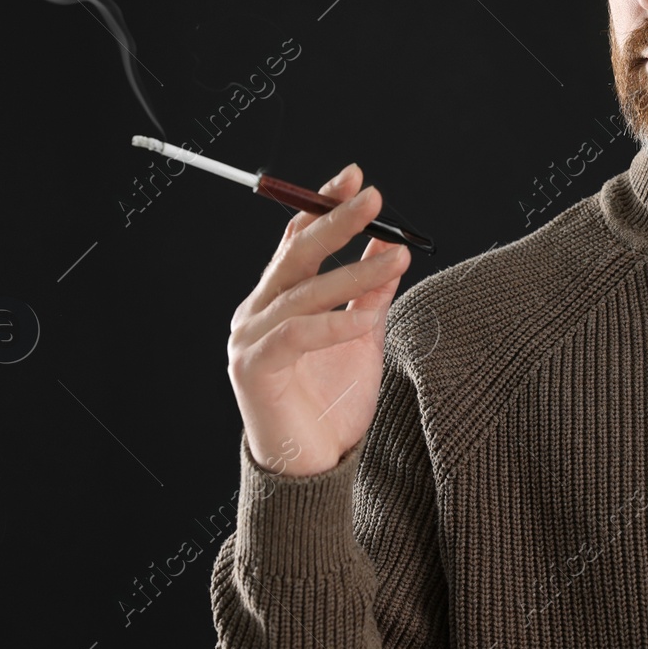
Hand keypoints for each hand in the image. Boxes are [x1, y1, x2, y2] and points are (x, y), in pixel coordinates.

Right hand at [226, 163, 412, 477]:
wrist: (314, 471)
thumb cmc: (335, 406)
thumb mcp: (362, 337)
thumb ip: (371, 295)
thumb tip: (392, 248)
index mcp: (276, 300)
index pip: (297, 239)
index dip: (323, 205)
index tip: (357, 177)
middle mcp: (255, 313)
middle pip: (296, 253)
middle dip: (336, 221)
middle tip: (375, 197)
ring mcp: (248, 339)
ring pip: (304, 292)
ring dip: (354, 272)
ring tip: (399, 256)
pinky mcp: (253, 369)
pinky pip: (296, 335)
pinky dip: (333, 324)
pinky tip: (366, 318)